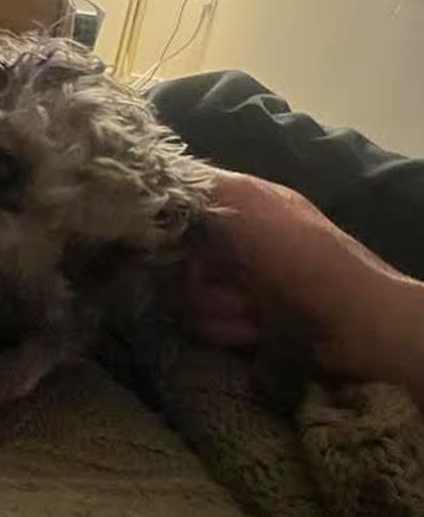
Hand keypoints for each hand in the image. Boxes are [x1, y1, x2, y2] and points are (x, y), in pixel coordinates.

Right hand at [189, 171, 423, 398]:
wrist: (357, 328)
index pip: (178, 206)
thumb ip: (202, 188)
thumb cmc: (306, 260)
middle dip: (197, 279)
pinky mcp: (239, 320)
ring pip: (184, 296)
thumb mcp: (252, 205)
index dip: (169, 225)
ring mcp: (236, 283)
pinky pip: (202, 325)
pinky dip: (226, 331)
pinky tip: (254, 332)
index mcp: (240, 204)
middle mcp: (234, 240)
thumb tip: (160, 185)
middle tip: (232, 287)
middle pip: (175, 258)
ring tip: (252, 314)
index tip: (175, 242)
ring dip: (215, 310)